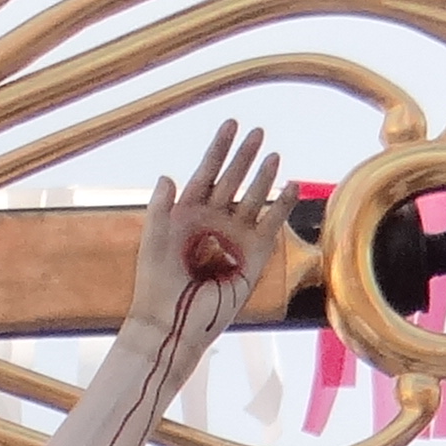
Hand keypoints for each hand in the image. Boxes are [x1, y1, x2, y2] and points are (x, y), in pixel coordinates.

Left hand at [126, 123, 286, 352]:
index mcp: (188, 213)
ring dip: (263, 177)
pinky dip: (282, 206)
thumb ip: (159, 209)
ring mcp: (235, 237)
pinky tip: (293, 186)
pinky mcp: (254, 256)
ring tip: (273, 156)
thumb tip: (167, 175)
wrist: (173, 322)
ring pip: (253, 199)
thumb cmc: (157, 285)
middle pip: (233, 180)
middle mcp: (214, 221)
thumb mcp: (153, 242)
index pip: (207, 172)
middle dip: (244, 156)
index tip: (231, 123)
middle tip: (258, 132)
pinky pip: (271, 225)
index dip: (218, 149)